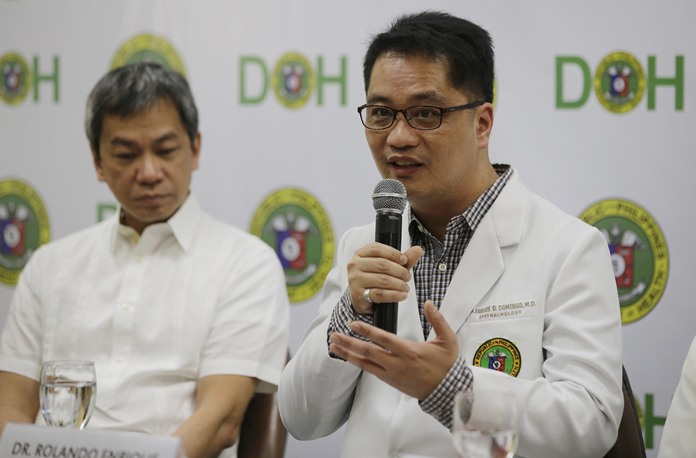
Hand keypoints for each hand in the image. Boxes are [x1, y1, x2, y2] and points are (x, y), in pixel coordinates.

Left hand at [329, 301, 458, 399]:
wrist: (447, 391)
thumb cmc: (447, 365)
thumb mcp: (448, 340)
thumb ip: (438, 320)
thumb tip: (429, 303)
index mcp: (409, 352)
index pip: (383, 339)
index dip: (367, 331)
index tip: (353, 324)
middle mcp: (397, 364)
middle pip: (368, 352)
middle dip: (349, 343)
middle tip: (334, 335)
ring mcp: (392, 374)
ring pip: (365, 364)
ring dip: (348, 354)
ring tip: (334, 346)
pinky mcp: (390, 381)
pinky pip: (370, 371)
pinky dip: (357, 363)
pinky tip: (349, 356)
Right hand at [348, 243, 422, 314]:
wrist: (361, 298)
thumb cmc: (374, 278)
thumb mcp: (388, 266)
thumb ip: (403, 258)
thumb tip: (418, 249)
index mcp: (360, 253)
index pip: (377, 248)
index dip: (394, 254)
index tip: (405, 260)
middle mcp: (355, 265)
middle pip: (382, 264)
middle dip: (399, 271)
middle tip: (407, 277)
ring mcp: (355, 280)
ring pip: (382, 280)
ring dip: (399, 284)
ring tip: (405, 287)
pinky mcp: (358, 295)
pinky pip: (380, 294)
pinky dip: (394, 295)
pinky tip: (402, 295)